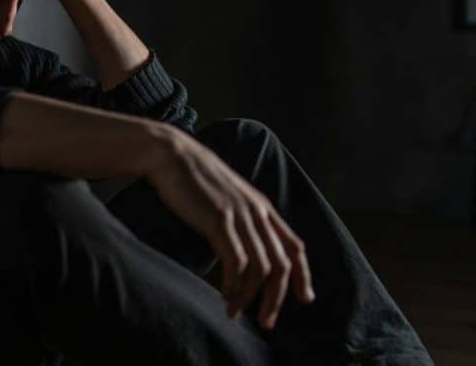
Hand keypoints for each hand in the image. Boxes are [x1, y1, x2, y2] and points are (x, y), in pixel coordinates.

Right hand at [145, 126, 315, 328]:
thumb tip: (238, 249)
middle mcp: (257, 212)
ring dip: (250, 297)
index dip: (303, 275)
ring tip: (235, 312)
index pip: (295, 245)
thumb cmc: (192, 178)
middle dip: (276, 298)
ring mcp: (240, 216)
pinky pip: (236, 261)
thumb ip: (239, 219)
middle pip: (281, 264)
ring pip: (260, 268)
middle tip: (265, 321)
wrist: (171, 154)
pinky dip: (233, 285)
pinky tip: (224, 296)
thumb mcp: (226, 197)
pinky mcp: (219, 220)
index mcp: (262, 207)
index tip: (304, 299)